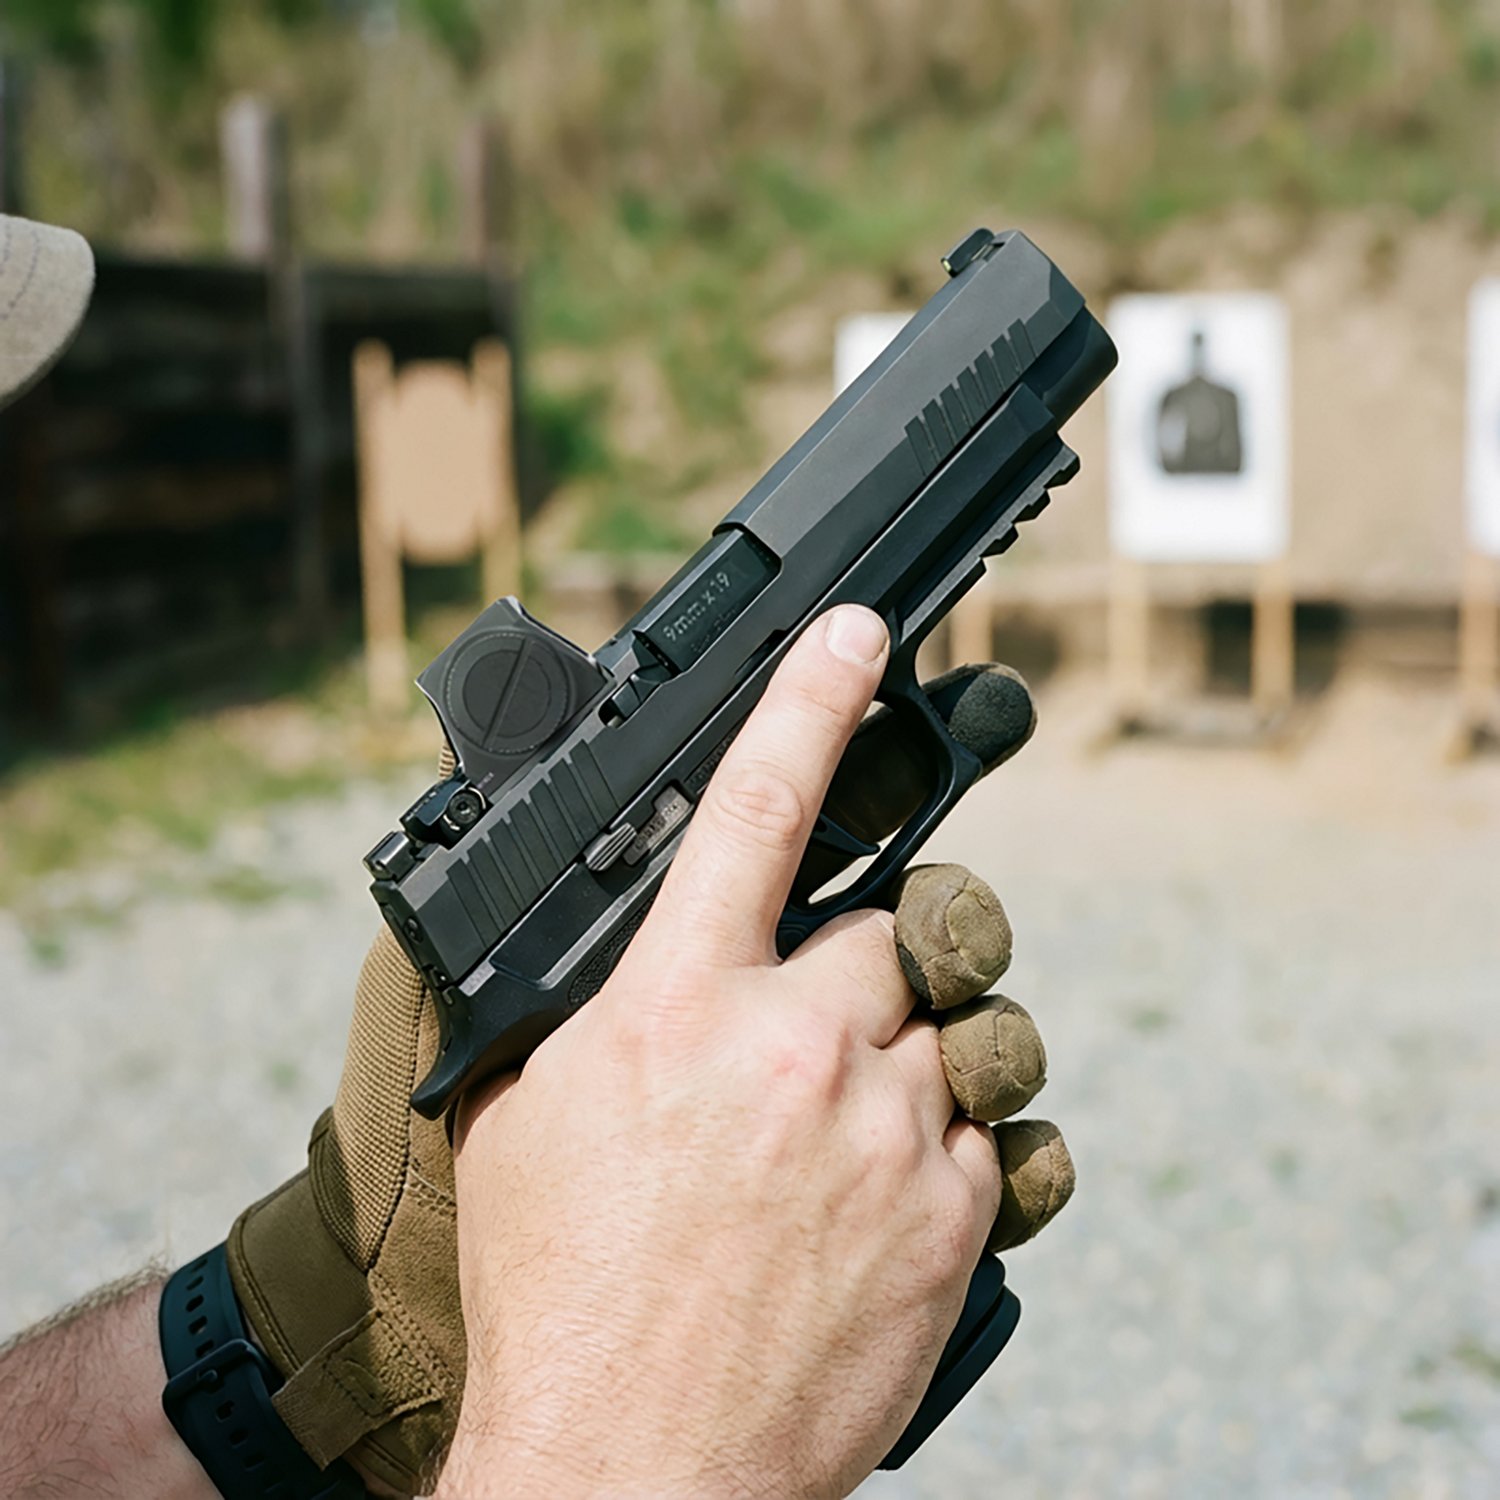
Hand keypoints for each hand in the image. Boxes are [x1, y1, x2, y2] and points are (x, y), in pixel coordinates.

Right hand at [444, 606, 1067, 1499]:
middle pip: (890, 927)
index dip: (812, 699)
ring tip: (839, 1126)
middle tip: (802, 1038)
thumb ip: (584, 1013)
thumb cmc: (562, 1296)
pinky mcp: (953, 1214)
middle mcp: (793, 1045)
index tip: (861, 631)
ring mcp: (886, 1128)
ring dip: (902, 1055)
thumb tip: (608, 956)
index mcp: (675, 1005)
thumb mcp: (523, 1120)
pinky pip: (982, 1127)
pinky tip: (874, 1198)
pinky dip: (937, 1144)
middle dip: (853, 969)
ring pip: (951, 1022)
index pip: (754, 806)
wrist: (633, 1466)